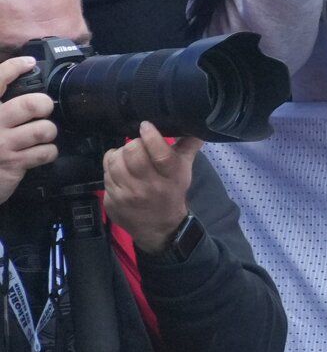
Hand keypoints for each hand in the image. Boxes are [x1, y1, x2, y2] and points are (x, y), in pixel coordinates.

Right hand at [0, 58, 56, 204]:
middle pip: (30, 105)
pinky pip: (45, 152)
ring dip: (48, 131)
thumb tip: (14, 78)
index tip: (28, 63)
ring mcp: (2, 145)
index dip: (14, 67)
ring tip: (40, 134)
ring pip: (43, 129)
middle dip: (43, 105)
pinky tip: (39, 152)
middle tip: (41, 110)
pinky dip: (48, 152)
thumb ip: (0, 103)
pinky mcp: (14, 163)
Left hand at [103, 123, 200, 253]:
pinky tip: (118, 170)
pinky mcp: (112, 201)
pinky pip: (105, 175)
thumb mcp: (184, 171)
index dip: (151, 136)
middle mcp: (149, 187)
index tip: (146, 126)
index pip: (160, 153)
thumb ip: (188, 146)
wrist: (159, 227)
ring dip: (118, 154)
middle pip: (133, 153)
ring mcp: (127, 195)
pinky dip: (110, 167)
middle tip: (136, 145)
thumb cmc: (171, 193)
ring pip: (115, 162)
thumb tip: (196, 125)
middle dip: (133, 144)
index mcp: (170, 177)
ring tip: (125, 156)